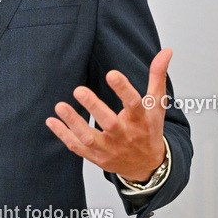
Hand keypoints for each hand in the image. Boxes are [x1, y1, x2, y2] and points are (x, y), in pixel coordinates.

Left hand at [46, 48, 171, 181]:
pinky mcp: (96, 156)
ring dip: (74, 123)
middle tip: (79, 90)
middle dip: (94, 107)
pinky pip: (78, 147)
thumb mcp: (156, 105)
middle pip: (110, 123)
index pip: (135, 104)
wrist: (146, 166)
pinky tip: (51, 121)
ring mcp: (110, 148)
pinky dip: (64, 135)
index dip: (123, 90)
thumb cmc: (149, 129)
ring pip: (90, 138)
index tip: (111, 73)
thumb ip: (157, 76)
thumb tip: (166, 51)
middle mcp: (125, 135)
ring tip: (60, 106)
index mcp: (141, 120)